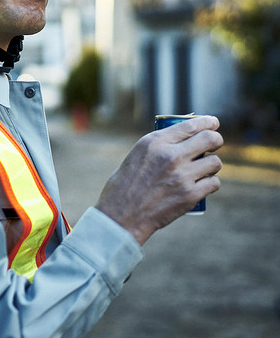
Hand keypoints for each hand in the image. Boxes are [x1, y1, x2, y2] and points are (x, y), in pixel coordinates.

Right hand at [95, 115, 222, 245]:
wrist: (121, 215)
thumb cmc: (125, 185)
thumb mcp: (137, 155)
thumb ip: (159, 146)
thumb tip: (184, 139)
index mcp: (154, 142)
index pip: (191, 125)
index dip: (207, 122)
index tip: (213, 123)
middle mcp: (170, 155)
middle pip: (210, 139)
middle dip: (216, 140)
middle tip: (214, 145)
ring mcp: (182, 176)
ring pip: (215, 162)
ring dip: (211, 165)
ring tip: (203, 170)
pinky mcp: (190, 195)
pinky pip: (214, 183)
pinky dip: (210, 184)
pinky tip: (202, 186)